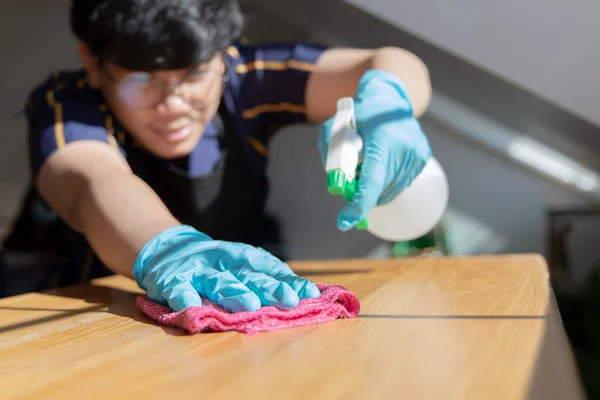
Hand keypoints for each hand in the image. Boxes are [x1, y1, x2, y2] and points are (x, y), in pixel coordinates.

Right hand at [134, 225, 320, 311]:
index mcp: (242, 258)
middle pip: (248, 275)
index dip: (288, 280)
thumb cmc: (213, 264)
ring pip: (217, 281)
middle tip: (289, 299)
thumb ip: (266, 278)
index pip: (269, 268)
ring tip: (250, 305)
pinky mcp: (171, 281)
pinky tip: (193, 309)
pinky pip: (178, 290)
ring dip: (234, 292)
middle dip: (269, 287)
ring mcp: (197, 271)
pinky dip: (185, 298)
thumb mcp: (239, 265)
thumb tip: (307, 294)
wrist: (165, 249)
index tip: (309, 293)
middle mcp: (222, 262)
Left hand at [319, 69, 431, 230]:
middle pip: (378, 190)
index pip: (371, 181)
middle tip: (352, 179)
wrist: (389, 97)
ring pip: (389, 191)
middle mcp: (403, 149)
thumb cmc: (359, 113)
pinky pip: (399, 183)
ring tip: (370, 164)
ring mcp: (415, 155)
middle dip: (362, 194)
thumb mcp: (335, 127)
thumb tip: (337, 187)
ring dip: (375, 187)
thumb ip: (332, 154)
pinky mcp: (422, 159)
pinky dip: (387, 181)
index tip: (344, 223)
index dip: (358, 205)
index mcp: (382, 141)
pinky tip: (383, 161)